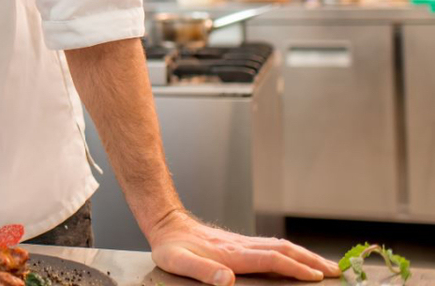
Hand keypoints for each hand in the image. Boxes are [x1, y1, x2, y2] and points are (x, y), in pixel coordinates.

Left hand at [147, 210, 340, 285]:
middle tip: (337, 272)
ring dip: (305, 255)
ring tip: (325, 266)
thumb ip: (202, 270)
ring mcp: (242, 242)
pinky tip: (296, 258)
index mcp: (232, 254)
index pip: (271, 259)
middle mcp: (241, 246)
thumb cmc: (171, 247)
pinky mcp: (239, 243)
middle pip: (284, 250)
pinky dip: (291, 252)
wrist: (166, 224)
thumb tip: (225, 279)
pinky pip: (272, 246)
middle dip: (311, 261)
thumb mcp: (178, 262)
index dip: (295, 268)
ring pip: (281, 246)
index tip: (317, 277)